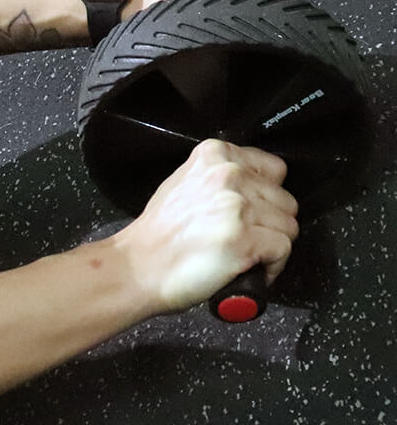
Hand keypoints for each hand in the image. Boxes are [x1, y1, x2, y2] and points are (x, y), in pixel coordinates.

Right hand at [114, 140, 298, 312]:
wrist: (136, 267)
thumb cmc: (155, 236)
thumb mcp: (181, 183)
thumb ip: (217, 177)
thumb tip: (251, 186)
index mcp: (213, 155)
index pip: (273, 169)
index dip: (265, 196)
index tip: (251, 212)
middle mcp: (228, 175)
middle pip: (284, 200)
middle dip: (269, 223)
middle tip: (244, 238)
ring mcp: (237, 207)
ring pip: (288, 226)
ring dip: (271, 245)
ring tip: (245, 255)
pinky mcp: (244, 239)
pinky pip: (283, 249)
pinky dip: (271, 266)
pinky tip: (248, 268)